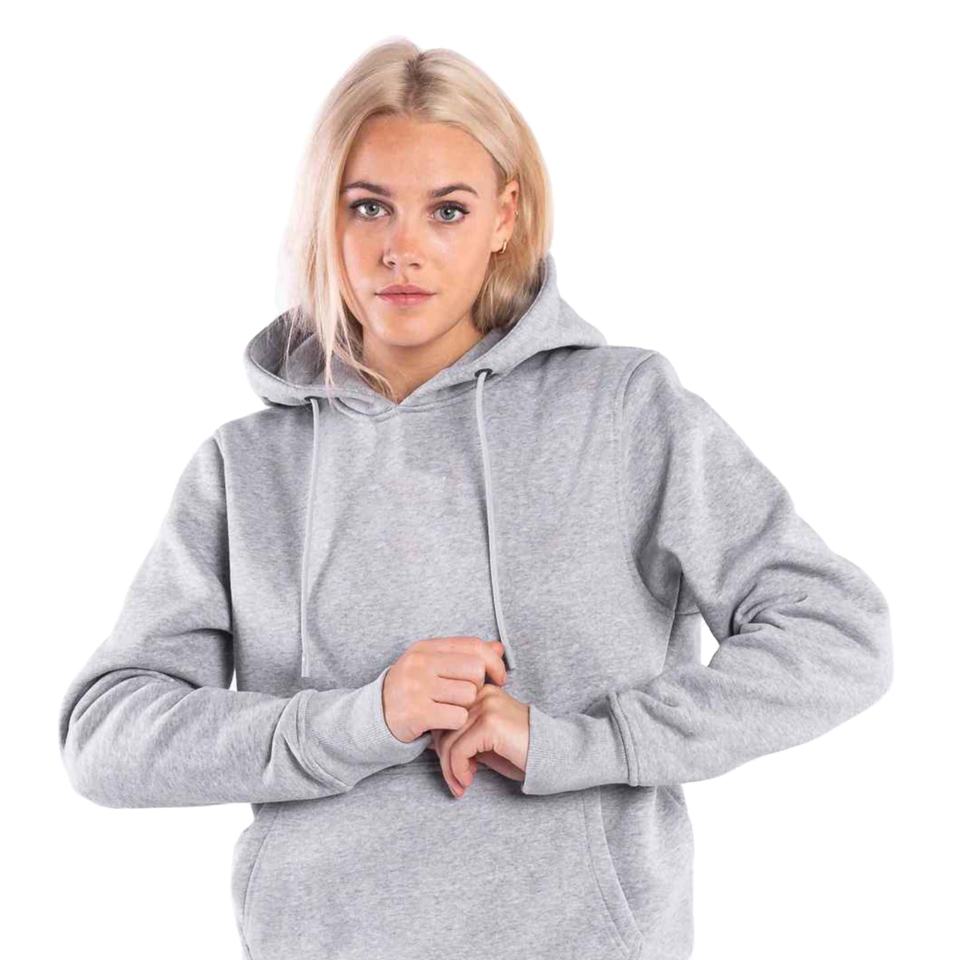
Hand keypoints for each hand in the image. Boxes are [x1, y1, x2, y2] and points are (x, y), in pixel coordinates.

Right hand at [382, 637, 506, 742]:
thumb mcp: (434, 665)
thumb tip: (499, 648)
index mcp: (426, 647)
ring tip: (451, 709)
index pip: (473, 645)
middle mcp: (420, 663)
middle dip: (477, 687)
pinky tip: (445, 722)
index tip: (500, 678)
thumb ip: (465, 655)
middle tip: (465, 697)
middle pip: (475, 670)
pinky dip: (456, 722)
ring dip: (466, 707)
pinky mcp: (416, 712)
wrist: (377, 715)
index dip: (494, 662)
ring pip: (468, 694)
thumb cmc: (413, 689)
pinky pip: (458, 717)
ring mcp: (416, 686)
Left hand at [428, 683, 529, 797]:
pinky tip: (469, 780)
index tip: (452, 769)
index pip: (444, 715)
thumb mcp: (485, 741)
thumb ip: (462, 736)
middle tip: (455, 783)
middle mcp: (481, 693)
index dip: (442, 745)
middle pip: (443, 727)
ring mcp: (486, 705)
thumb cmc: (520, 750)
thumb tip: (431, 746)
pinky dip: (459, 770)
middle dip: (444, 759)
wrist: (554, 754)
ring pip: (448, 741)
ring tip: (462, 785)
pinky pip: (459, 749)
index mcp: (479, 692)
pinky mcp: (490, 722)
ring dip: (450, 770)